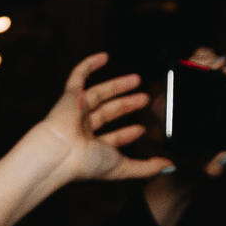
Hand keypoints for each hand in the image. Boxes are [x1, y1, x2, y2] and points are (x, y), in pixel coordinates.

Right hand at [0, 54, 172, 225]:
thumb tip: (168, 166)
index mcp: (91, 150)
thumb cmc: (85, 164)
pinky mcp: (69, 97)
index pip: (112, 139)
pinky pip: (77, 76)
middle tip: (145, 98)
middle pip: (108, 114)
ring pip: (99, 95)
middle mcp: (82, 131)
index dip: (127, 134)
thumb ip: (145, 168)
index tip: (142, 129)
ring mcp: (75, 113)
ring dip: (118, 86)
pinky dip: (89, 65)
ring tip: (137, 79)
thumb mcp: (122, 167)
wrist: (58, 153)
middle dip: (127, 106)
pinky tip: (104, 57)